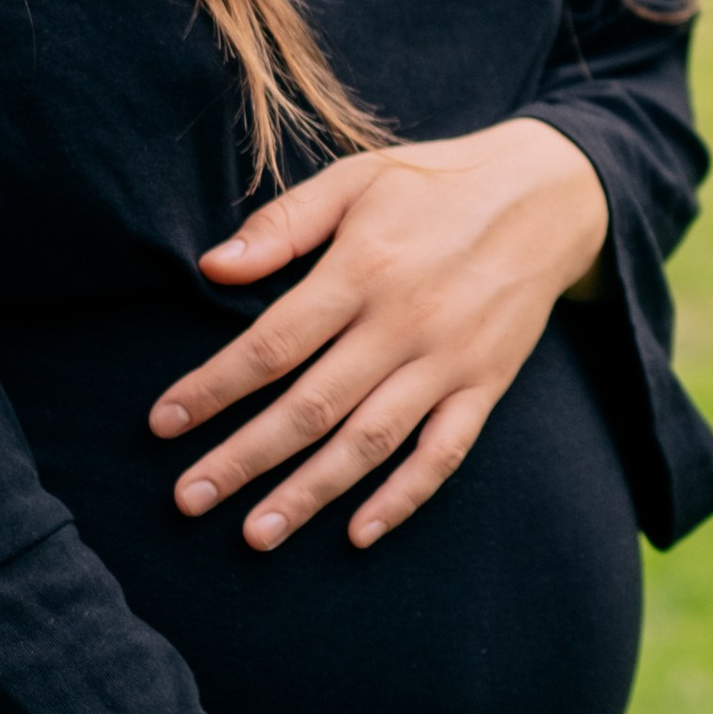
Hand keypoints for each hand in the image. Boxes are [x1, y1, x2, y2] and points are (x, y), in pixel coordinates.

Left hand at [147, 119, 609, 550]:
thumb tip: (211, 267)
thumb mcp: (356, 178)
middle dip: (243, 458)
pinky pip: (444, 453)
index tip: (162, 423)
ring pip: (369, 442)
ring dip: (310, 493)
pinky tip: (360, 533)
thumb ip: (283, 224)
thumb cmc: (435, 184)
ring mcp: (449, 360)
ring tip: (256, 535)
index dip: (213, 387)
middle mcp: (404, 321)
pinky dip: (405, 498)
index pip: (272, 343)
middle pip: (310, 405)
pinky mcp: (486, 385)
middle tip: (188, 499)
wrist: (550, 193)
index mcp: (363, 267)